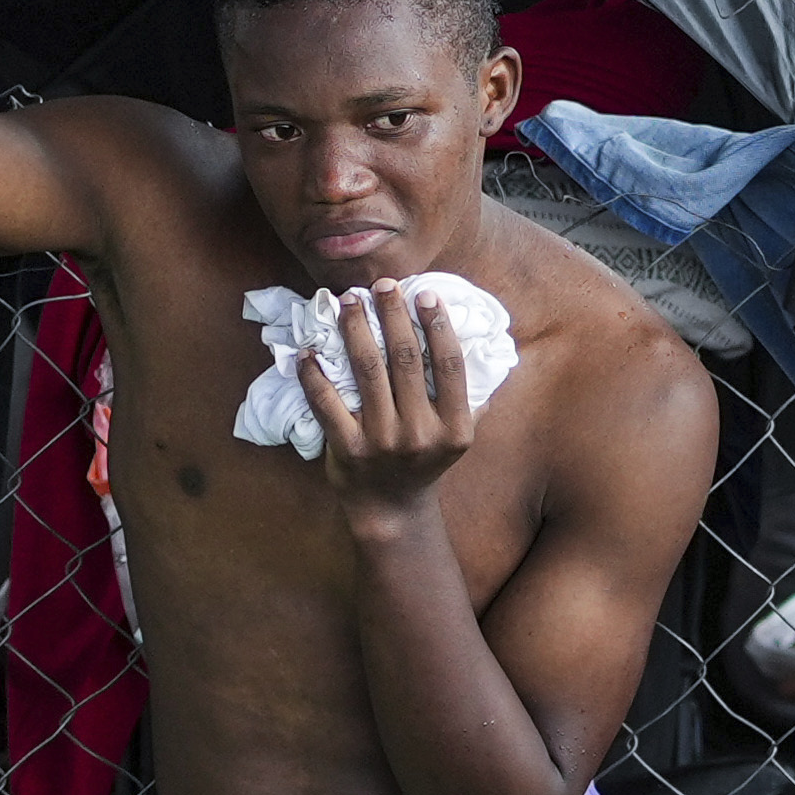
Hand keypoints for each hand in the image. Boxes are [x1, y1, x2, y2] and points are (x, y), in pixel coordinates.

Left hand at [295, 277, 489, 529]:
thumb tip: (486, 342)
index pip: (449, 365)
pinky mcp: (348, 450)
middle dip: (392, 314)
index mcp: (455, 428)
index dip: (437, 325)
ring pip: (367, 371)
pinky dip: (314, 375)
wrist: (392, 510)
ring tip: (348, 301)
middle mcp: (420, 434)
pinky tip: (308, 350)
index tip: (425, 294)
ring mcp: (382, 442)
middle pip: (405, 359)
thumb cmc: (425, 461)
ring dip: (355, 329)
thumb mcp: (459, 435)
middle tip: (382, 284)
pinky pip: (327, 403)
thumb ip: (471, 396)